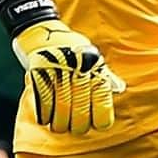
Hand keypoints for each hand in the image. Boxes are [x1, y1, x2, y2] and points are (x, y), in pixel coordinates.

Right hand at [12, 20, 124, 134]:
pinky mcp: (38, 73)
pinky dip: (44, 114)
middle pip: (80, 109)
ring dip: (60, 123)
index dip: (101, 117)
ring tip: (60, 127)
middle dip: (79, 124)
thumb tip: (120, 89)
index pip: (102, 99)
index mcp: (94, 66)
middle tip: (77, 129)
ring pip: (61, 108)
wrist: (39, 29)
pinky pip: (42, 100)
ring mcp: (57, 71)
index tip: (98, 125)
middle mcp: (77, 69)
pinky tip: (46, 119)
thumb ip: (104, 75)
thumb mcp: (92, 56)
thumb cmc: (71, 47)